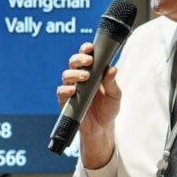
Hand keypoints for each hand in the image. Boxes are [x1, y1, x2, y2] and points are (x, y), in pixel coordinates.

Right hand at [57, 42, 119, 167]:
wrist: (102, 128)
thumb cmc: (108, 109)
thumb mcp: (115, 95)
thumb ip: (112, 83)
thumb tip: (112, 69)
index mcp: (92, 73)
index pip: (86, 57)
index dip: (85, 50)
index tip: (90, 48)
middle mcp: (80, 78)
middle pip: (73, 62)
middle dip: (79, 59)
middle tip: (88, 62)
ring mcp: (72, 89)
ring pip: (66, 75)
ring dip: (74, 74)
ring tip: (85, 77)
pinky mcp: (66, 101)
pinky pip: (61, 92)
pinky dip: (66, 90)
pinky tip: (73, 90)